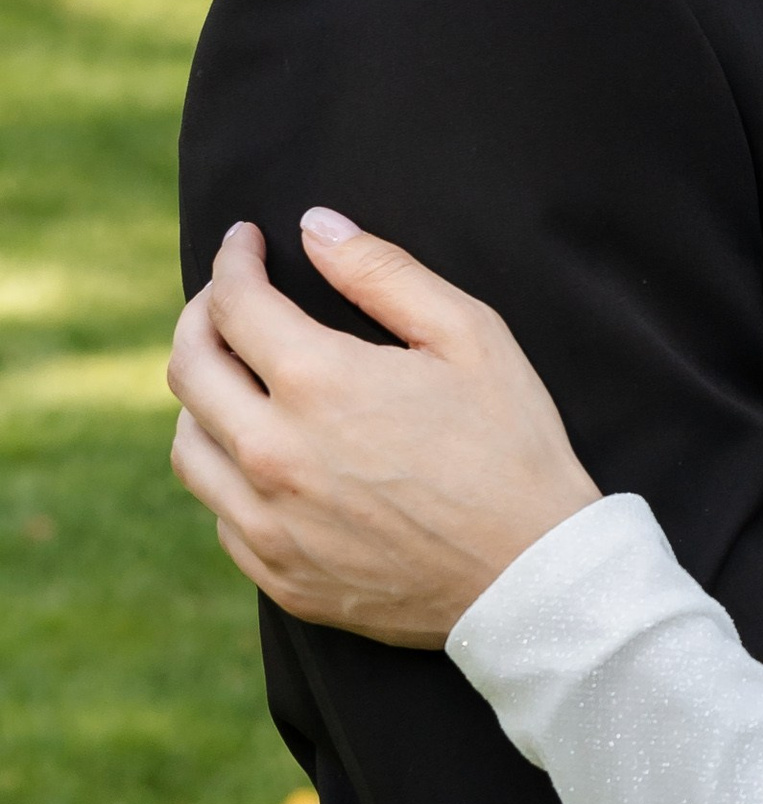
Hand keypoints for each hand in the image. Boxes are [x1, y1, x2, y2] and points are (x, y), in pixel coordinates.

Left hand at [168, 213, 599, 645]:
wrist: (534, 577)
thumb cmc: (514, 448)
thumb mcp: (470, 337)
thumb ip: (384, 273)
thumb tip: (315, 227)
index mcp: (318, 382)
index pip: (233, 302)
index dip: (234, 260)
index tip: (246, 244)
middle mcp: (272, 454)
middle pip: (189, 367)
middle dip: (201, 315)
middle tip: (227, 300)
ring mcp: (269, 523)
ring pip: (187, 444)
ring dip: (201, 398)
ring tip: (237, 380)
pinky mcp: (279, 575)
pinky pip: (219, 512)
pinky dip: (228, 472)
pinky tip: (265, 458)